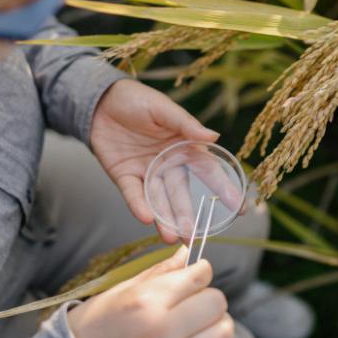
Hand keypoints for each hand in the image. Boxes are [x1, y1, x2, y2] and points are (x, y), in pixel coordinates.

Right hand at [67, 247, 233, 337]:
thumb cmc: (93, 329)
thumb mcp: (119, 292)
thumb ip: (159, 273)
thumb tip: (186, 255)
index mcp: (146, 303)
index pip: (198, 277)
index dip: (201, 271)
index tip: (196, 273)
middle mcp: (164, 332)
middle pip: (216, 303)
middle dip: (209, 296)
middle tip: (194, 298)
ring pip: (223, 332)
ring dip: (215, 322)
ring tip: (197, 321)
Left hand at [90, 79, 219, 242]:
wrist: (100, 100)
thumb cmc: (137, 99)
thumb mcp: (162, 108)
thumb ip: (185, 124)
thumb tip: (213, 136)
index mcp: (184, 147)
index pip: (207, 171)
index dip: (222, 189)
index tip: (238, 209)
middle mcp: (168, 164)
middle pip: (180, 193)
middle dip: (187, 215)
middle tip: (195, 236)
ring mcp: (146, 172)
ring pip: (158, 199)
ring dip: (164, 219)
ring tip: (171, 238)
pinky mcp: (124, 176)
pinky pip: (132, 193)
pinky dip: (138, 205)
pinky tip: (146, 218)